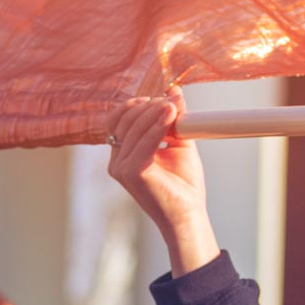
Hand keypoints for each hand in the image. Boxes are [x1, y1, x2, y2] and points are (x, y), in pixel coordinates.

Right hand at [108, 91, 219, 275]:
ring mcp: (120, 167)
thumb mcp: (179, 142)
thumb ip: (174, 118)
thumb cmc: (183, 184)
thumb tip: (174, 89)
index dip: (137, 104)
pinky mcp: (130, 173)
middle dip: (149, 106)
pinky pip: (143, 142)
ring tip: (174, 107)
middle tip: (172, 102)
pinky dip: (157, 126)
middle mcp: (117, 160)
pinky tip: (170, 116)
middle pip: (124, 119)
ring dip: (155, 112)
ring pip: (133, 127)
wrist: (188, 215)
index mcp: (123, 153)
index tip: (162, 99)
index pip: (118, 119)